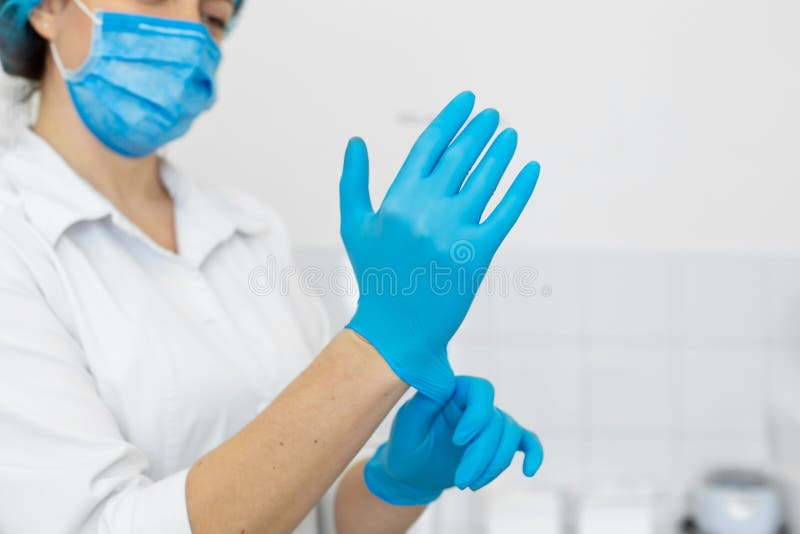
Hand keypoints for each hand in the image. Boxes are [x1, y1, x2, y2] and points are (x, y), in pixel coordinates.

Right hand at [340, 91, 540, 401]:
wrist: (395, 331)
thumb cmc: (375, 275)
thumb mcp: (355, 226)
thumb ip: (352, 181)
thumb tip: (356, 141)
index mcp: (396, 201)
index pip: (429, 146)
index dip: (451, 119)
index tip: (468, 101)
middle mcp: (425, 212)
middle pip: (460, 157)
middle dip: (480, 130)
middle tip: (494, 115)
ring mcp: (453, 232)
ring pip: (485, 179)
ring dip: (501, 151)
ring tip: (510, 134)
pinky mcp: (478, 254)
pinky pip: (506, 212)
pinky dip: (521, 188)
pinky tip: (531, 167)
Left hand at [363, 376, 543, 505]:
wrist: (413, 473)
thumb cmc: (406, 446)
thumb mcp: (407, 427)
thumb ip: (423, 405)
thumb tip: (444, 387)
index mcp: (453, 391)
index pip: (480, 389)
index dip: (477, 415)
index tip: (458, 441)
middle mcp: (475, 403)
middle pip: (496, 420)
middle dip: (482, 455)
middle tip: (462, 482)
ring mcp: (490, 421)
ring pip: (510, 435)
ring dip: (495, 464)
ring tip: (470, 485)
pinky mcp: (499, 442)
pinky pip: (527, 441)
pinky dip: (534, 453)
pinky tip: (529, 471)